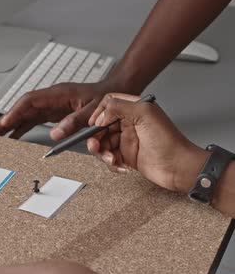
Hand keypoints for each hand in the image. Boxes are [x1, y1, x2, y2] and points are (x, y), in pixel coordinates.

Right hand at [0, 80, 118, 140]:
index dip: (16, 112)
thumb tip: (55, 135)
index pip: (30, 101)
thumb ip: (74, 122)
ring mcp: (50, 106)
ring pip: (24, 115)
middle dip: (4, 121)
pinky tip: (13, 137)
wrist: (115, 91)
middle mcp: (51, 99)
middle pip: (21, 109)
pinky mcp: (53, 113)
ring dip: (9, 126)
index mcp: (58, 94)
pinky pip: (32, 120)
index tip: (5, 123)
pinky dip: (21, 128)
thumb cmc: (106, 97)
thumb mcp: (92, 111)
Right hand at [87, 93, 207, 191]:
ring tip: (111, 159)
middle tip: (96, 146)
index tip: (95, 125)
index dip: (98, 114)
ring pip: (103, 143)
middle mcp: (130, 123)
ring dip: (102, 153)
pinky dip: (111, 163)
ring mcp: (127, 140)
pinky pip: (109, 158)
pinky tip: (121, 165)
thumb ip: (119, 107)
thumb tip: (101, 114)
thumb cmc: (169, 142)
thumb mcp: (144, 114)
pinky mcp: (127, 156)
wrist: (179, 168)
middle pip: (101, 126)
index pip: (109, 104)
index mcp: (135, 109)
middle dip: (96, 137)